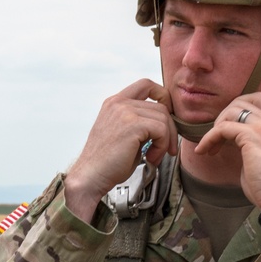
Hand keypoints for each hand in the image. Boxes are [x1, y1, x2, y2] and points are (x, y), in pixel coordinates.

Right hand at [65, 79, 176, 222]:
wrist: (91, 176)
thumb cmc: (109, 162)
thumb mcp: (124, 134)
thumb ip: (140, 122)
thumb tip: (167, 122)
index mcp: (115, 103)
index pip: (146, 84)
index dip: (163, 97)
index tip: (168, 118)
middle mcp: (119, 103)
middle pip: (161, 107)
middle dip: (170, 130)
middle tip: (167, 149)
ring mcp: (124, 112)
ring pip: (164, 119)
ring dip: (165, 141)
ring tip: (153, 156)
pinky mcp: (132, 124)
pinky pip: (161, 130)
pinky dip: (162, 146)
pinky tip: (151, 157)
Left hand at [192, 92, 260, 210]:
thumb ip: (250, 142)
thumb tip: (229, 137)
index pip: (257, 99)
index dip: (238, 107)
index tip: (227, 127)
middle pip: (241, 101)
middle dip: (223, 116)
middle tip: (216, 137)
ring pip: (231, 112)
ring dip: (215, 128)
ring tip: (210, 146)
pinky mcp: (251, 137)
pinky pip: (223, 128)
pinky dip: (209, 138)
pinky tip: (204, 151)